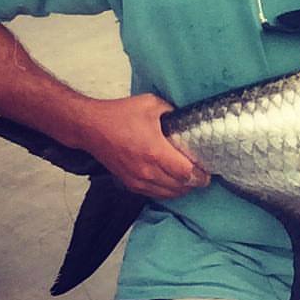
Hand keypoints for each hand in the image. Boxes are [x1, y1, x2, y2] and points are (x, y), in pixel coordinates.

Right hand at [81, 93, 208, 198]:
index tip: (209, 171)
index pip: (185, 173)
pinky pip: (154, 194)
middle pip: (179, 187)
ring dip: (182, 189)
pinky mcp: (129, 183)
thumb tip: (187, 119)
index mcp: (155, 151)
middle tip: (204, 175)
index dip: (201, 175)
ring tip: (191, 180)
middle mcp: (147, 170)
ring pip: (167, 194)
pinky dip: (167, 191)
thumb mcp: (152, 105)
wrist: (91, 127)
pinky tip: (173, 183)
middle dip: (194, 183)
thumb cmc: (120, 114)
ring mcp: (137, 179)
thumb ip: (173, 112)